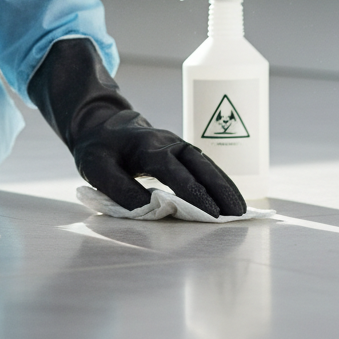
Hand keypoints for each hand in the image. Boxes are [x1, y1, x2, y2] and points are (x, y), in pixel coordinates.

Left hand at [28, 38, 244, 217]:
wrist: (100, 125)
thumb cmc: (98, 150)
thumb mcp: (97, 168)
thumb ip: (120, 188)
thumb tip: (150, 209)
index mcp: (145, 146)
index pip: (172, 168)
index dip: (191, 190)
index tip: (210, 213)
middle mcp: (166, 141)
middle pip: (197, 162)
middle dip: (218, 187)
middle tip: (236, 213)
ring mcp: (175, 144)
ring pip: (204, 162)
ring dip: (223, 184)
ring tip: (240, 210)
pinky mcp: (179, 151)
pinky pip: (203, 164)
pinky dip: (218, 180)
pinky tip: (229, 198)